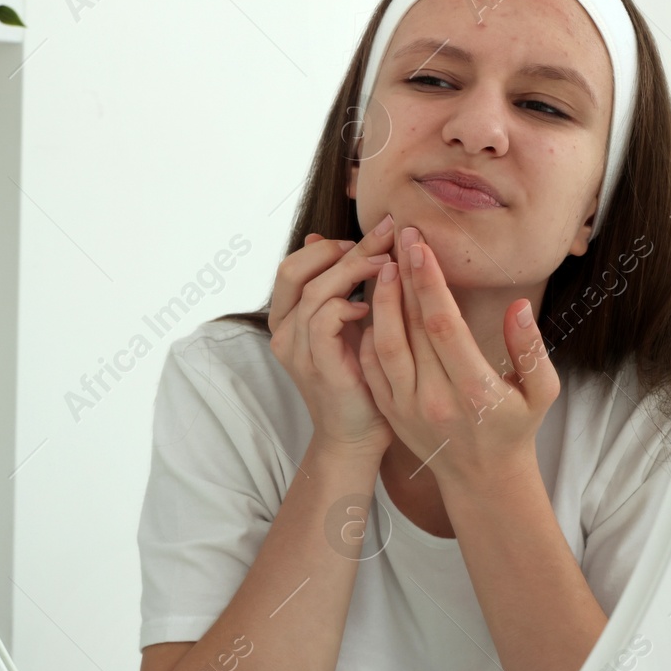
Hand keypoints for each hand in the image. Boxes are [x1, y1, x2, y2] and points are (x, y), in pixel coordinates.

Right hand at [267, 213, 398, 455]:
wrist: (357, 434)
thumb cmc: (358, 378)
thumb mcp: (345, 325)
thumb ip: (336, 286)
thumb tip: (324, 238)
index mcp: (286, 320)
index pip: (291, 266)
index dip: (327, 247)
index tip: (370, 236)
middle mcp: (284, 333)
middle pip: (296, 271)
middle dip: (342, 249)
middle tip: (384, 235)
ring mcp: (297, 351)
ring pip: (312, 292)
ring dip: (353, 271)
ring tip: (386, 264)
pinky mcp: (318, 366)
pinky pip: (323, 321)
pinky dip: (347, 306)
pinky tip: (371, 306)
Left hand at [357, 227, 558, 489]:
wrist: (482, 478)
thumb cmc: (517, 426)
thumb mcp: (542, 392)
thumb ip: (531, 349)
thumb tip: (518, 305)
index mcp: (474, 390)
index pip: (443, 325)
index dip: (429, 282)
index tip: (420, 245)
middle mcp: (435, 399)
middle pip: (409, 328)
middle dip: (403, 277)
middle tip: (399, 236)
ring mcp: (406, 407)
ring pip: (384, 343)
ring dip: (380, 300)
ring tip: (384, 263)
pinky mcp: (390, 410)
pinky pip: (372, 364)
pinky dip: (368, 330)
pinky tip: (374, 301)